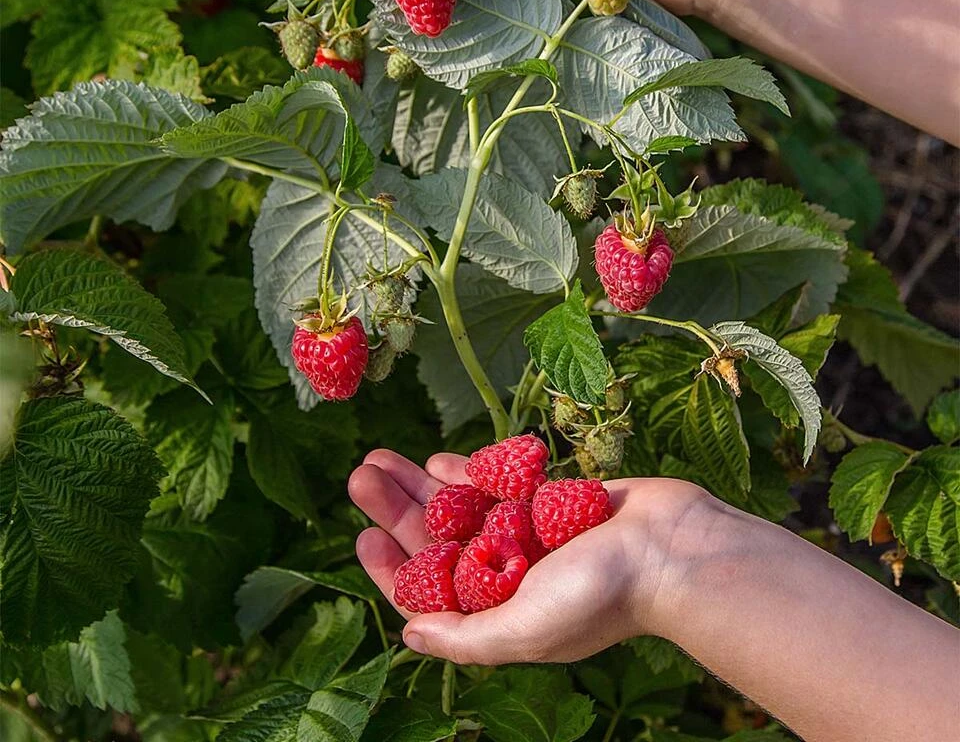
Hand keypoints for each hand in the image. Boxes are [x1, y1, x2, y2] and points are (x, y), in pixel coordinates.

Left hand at [347, 448, 712, 664]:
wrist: (673, 547)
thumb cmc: (602, 594)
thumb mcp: (524, 629)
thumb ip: (465, 637)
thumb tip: (407, 636)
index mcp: (499, 612)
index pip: (429, 593)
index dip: (391, 568)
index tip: (362, 537)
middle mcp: (509, 575)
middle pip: (436, 540)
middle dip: (396, 510)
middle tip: (360, 477)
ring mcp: (528, 535)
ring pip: (459, 508)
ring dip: (420, 485)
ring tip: (381, 458)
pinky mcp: (549, 501)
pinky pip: (498, 486)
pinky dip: (468, 474)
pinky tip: (438, 462)